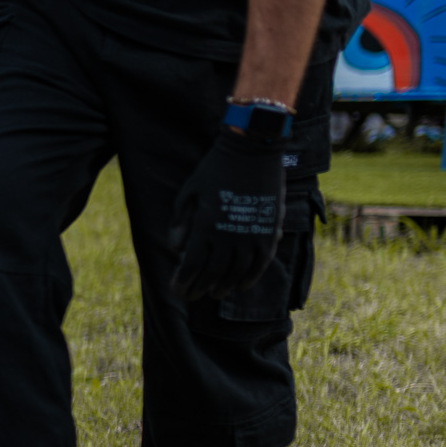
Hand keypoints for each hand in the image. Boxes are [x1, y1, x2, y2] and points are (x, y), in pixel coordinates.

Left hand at [169, 128, 285, 300]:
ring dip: (224, 286)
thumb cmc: (215, 169)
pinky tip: (241, 285)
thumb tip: (175, 248)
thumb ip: (181, 222)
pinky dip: (251, 277)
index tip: (177, 290)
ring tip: (215, 293)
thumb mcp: (189, 193)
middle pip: (214, 274)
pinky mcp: (270, 230)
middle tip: (192, 297)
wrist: (252, 150)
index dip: (184, 282)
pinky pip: (261, 262)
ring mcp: (252, 235)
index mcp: (206, 227)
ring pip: (238, 273)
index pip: (193, 266)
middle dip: (200, 288)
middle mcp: (230, 237)